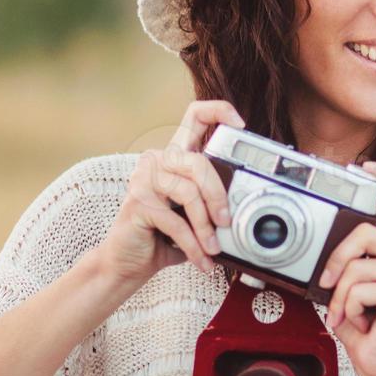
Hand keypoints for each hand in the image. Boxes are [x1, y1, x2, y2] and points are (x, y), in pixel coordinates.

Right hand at [96, 99, 243, 290]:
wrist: (129, 264)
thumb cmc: (164, 238)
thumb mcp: (194, 216)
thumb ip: (213, 203)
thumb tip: (246, 207)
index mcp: (175, 157)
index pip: (194, 116)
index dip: (219, 112)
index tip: (240, 125)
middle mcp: (157, 160)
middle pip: (198, 163)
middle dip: (218, 196)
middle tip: (227, 222)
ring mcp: (144, 179)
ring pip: (189, 193)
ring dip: (206, 228)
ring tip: (213, 249)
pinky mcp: (138, 202)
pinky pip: (176, 222)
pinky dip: (193, 245)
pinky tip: (201, 260)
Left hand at [319, 161, 375, 375]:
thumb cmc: (365, 326)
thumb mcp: (348, 287)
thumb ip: (344, 263)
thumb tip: (324, 252)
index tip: (368, 167)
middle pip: (363, 232)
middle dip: (335, 260)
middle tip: (327, 284)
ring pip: (355, 267)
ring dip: (339, 296)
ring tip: (346, 313)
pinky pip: (359, 288)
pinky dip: (349, 308)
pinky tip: (359, 320)